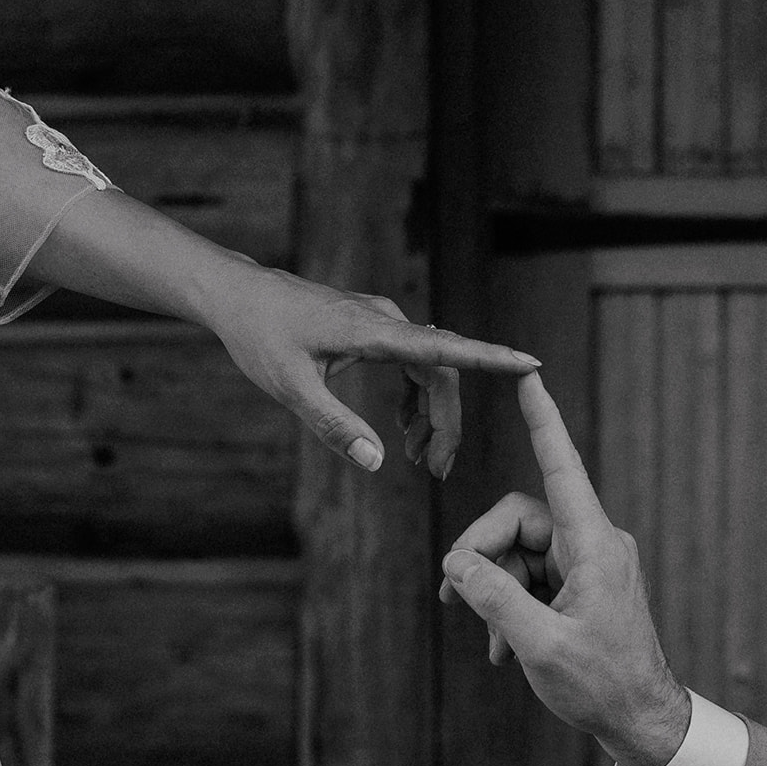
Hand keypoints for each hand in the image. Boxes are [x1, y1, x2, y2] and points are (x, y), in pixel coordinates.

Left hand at [212, 264, 539, 477]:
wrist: (235, 294)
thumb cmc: (258, 336)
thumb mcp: (290, 389)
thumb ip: (333, 426)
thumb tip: (377, 463)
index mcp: (372, 332)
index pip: (445, 348)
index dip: (492, 358)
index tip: (531, 364)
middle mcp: (384, 321)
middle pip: (440, 371)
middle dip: (446, 422)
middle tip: (437, 471)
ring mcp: (379, 321)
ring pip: (427, 368)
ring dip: (431, 413)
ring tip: (420, 458)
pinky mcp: (370, 325)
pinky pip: (410, 361)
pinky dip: (414, 396)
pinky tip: (403, 427)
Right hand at [438, 373, 690, 765]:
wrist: (643, 722)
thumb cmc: (602, 686)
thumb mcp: (539, 645)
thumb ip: (494, 598)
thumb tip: (457, 564)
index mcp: (594, 545)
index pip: (561, 467)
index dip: (543, 420)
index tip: (529, 376)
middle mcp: (594, 543)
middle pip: (518, 519)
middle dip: (481, 553)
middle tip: (454, 596)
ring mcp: (589, 565)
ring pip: (519, 551)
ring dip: (494, 591)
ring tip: (489, 641)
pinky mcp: (583, 586)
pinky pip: (532, 577)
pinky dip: (512, 606)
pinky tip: (503, 650)